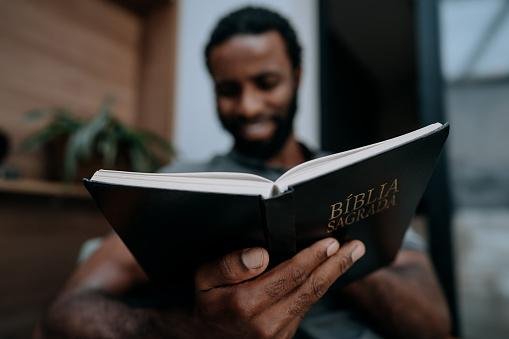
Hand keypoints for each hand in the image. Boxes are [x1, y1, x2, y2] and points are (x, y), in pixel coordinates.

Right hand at [193, 238, 364, 338]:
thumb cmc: (207, 303)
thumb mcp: (203, 279)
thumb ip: (228, 265)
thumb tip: (259, 254)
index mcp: (246, 304)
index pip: (289, 276)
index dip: (312, 257)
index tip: (330, 242)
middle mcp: (266, 323)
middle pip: (310, 289)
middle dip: (335, 265)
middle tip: (354, 247)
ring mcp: (277, 334)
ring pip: (312, 300)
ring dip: (333, 276)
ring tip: (349, 256)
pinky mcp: (284, 337)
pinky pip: (305, 308)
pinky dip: (319, 288)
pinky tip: (327, 273)